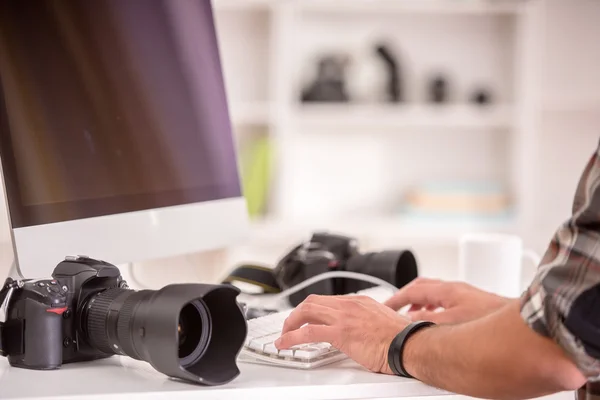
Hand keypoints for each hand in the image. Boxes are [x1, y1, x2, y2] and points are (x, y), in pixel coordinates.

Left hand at [275, 294, 409, 373]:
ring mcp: (343, 317)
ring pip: (306, 312)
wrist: (410, 344)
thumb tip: (365, 332)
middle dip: (297, 314)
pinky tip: (284, 343)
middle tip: (290, 326)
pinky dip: (291, 337)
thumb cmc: (403, 338)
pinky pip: (308, 332)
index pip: (328, 300)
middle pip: (313, 302)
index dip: (313, 309)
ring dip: (290, 323)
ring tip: (284, 335)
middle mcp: (349, 305)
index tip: (307, 318)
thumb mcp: (383, 322)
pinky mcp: (340, 332)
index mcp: (360, 302)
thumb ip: (369, 323)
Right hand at [384, 278, 511, 323]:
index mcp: (447, 290)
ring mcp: (466, 296)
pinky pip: (446, 302)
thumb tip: (408, 321)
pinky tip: (438, 321)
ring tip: (412, 316)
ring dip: (420, 304)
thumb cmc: (492, 320)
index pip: (413, 290)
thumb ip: (426, 321)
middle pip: (423, 287)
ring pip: (435, 295)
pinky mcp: (475, 304)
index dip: (396, 299)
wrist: (526, 323)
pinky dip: (434, 309)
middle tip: (394, 308)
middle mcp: (456, 289)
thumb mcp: (451, 323)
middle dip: (406, 297)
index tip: (384, 307)